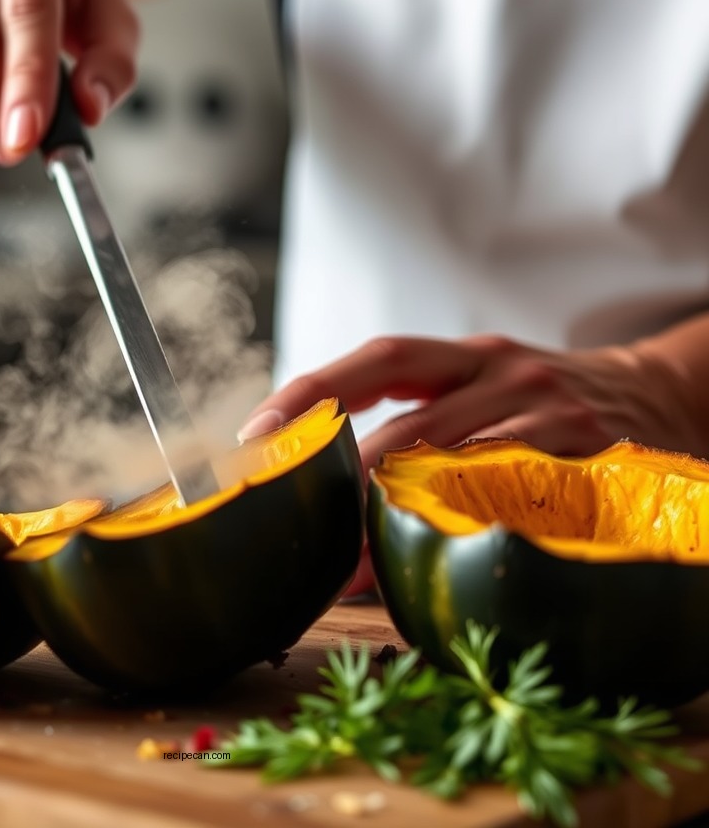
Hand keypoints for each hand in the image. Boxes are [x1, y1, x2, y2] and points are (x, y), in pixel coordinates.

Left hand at [241, 334, 698, 596]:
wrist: (670, 394)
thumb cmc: (554, 405)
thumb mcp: (490, 389)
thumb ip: (424, 424)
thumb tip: (336, 499)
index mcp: (467, 356)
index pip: (380, 358)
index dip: (314, 389)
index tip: (258, 433)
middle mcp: (503, 373)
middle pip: (405, 429)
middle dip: (345, 490)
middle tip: (299, 541)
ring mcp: (550, 412)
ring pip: (453, 467)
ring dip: (393, 521)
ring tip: (348, 571)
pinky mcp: (594, 455)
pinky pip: (518, 497)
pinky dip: (469, 529)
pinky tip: (438, 561)